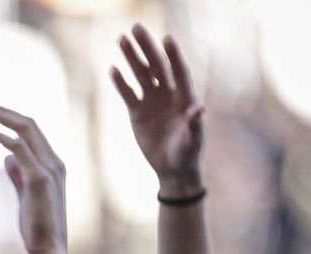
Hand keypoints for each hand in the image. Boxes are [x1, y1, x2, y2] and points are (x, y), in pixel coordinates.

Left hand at [0, 106, 68, 253]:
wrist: (49, 250)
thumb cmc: (37, 226)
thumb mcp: (26, 194)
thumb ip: (19, 174)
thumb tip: (8, 157)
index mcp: (52, 164)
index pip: (32, 132)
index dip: (11, 120)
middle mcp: (54, 162)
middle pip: (30, 124)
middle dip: (4, 112)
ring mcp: (48, 169)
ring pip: (26, 130)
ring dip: (1, 118)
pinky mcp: (39, 180)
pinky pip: (21, 149)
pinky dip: (4, 138)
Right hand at [111, 25, 204, 194]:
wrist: (172, 167)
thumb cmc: (188, 153)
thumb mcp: (193, 141)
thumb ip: (195, 124)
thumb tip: (198, 109)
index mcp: (184, 97)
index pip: (179, 71)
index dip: (173, 56)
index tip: (167, 40)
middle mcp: (168, 94)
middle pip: (156, 66)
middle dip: (147, 47)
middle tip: (136, 28)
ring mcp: (151, 101)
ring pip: (140, 74)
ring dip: (131, 57)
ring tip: (121, 39)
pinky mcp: (137, 112)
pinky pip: (127, 94)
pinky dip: (120, 82)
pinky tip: (112, 69)